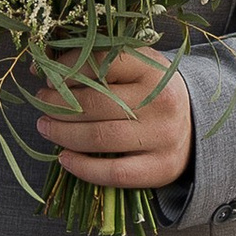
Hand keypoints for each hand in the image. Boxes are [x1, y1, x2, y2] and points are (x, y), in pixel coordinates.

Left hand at [35, 48, 194, 192]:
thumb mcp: (134, 69)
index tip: (44, 77)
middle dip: (57, 104)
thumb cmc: (150, 93)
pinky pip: (114, 172)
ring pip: (100, 137)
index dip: (65, 69)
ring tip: (45, 127)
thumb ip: (96, 63)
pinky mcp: (161, 167)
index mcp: (153, 68)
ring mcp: (163, 136)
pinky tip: (64, 159)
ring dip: (63, 134)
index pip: (101, 63)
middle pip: (95, 103)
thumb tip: (40, 69)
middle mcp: (161, 101)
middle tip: (41, 104)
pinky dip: (82, 167)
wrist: (195, 126)